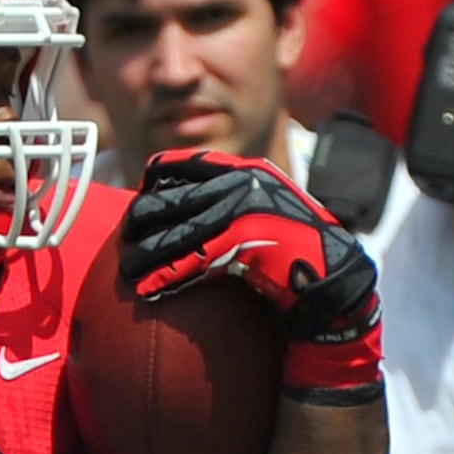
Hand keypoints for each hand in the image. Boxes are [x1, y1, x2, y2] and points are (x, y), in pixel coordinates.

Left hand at [128, 148, 380, 388]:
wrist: (330, 270)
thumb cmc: (289, 244)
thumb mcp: (260, 207)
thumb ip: (226, 199)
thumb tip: (174, 206)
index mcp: (246, 170)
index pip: (188, 163)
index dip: (155, 180)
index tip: (137, 200)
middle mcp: (245, 184)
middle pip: (174, 199)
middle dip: (142, 221)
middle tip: (124, 240)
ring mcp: (248, 211)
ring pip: (179, 233)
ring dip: (147, 255)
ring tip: (126, 271)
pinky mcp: (248, 243)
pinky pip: (196, 261)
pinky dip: (168, 277)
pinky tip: (149, 289)